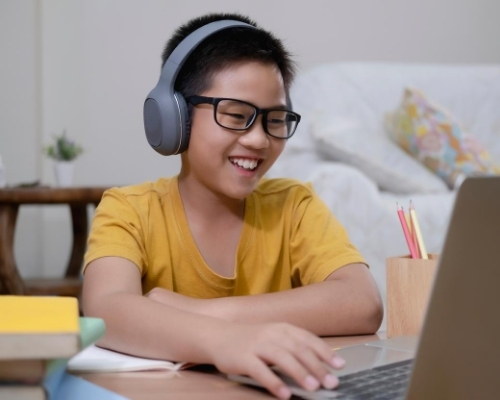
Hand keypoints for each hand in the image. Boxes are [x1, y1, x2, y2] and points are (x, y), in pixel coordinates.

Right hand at [208, 322, 344, 399]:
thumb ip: (293, 347)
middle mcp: (271, 334)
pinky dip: (274, 382)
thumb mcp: (273, 336)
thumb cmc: (251, 339)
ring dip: (299, 373)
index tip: (340, 365)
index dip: (325, 352)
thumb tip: (319, 365)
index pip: (308, 339)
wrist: (217, 335)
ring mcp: (257, 345)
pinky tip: (285, 394)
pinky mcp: (243, 358)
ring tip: (313, 388)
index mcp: (282, 328)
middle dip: (317, 366)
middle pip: (298, 349)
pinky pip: (260, 371)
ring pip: (282, 358)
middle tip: (331, 382)